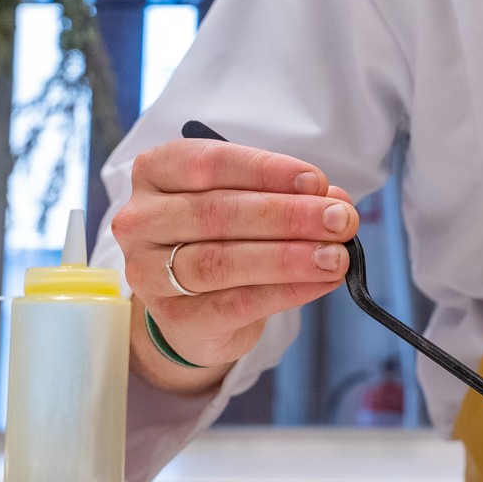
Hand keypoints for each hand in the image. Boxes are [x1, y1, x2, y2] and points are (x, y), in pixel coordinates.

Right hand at [112, 138, 358, 392]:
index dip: (266, 171)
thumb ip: (286, 196)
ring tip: (336, 256)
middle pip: (218, 213)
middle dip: (288, 216)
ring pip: (222, 261)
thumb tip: (335, 201)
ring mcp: (148, 272)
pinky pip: (235, 304)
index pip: (209, 163)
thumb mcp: (247, 204)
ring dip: (289, 257)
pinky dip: (286, 292)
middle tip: (340, 220)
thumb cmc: (220, 238)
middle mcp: (142, 220)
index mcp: (156, 172)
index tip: (317, 182)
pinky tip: (321, 282)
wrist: (193, 309)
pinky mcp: (175, 318)